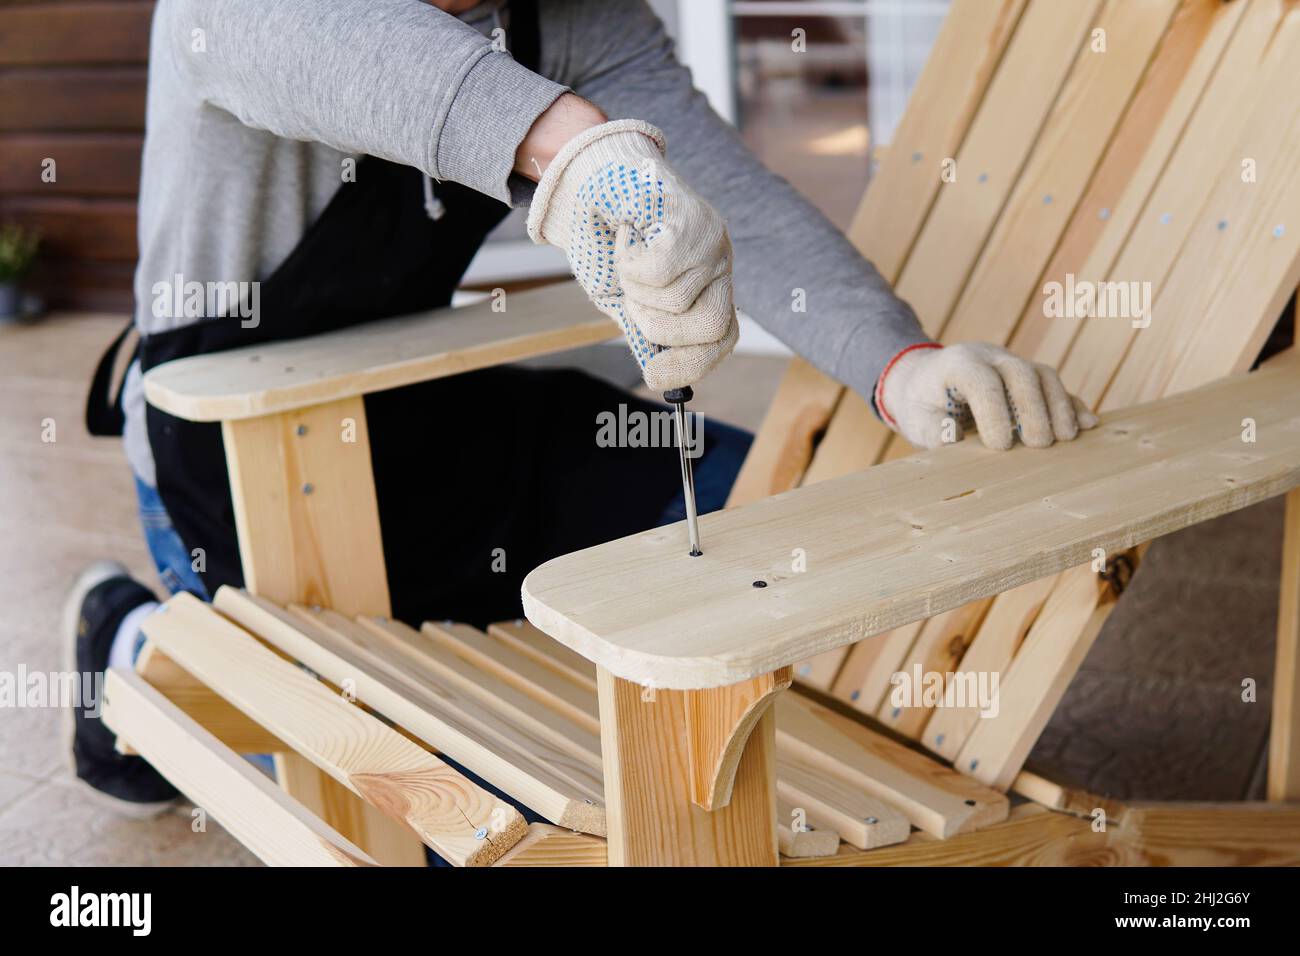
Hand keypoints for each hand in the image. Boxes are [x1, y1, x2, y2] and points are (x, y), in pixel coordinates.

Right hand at [527, 118, 737, 391]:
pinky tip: (627, 235)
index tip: (655, 377)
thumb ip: (644, 334)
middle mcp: (719, 263)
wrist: (590, 182)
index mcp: (708, 286)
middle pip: (713, 327)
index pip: (723, 338)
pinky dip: (629, 261)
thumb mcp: (622, 299)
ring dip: (635, 289)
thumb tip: (662, 377)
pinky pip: (660, 271)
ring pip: (677, 302)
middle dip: (659, 328)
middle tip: (632, 300)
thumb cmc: (607, 241)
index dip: (692, 363)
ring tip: (626, 257)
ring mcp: (711, 239)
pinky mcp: (693, 217)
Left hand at [875, 342, 1098, 450]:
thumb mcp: (916, 419)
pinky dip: (1071, 405)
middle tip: (1039, 446)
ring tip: (1067, 439)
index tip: (1000, 446)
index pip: (982, 382)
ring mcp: (1012, 364)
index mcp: (958, 365)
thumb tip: (956, 440)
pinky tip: (1087, 425)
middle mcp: (989, 358)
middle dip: (1034, 409)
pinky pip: (1054, 386)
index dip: (994, 412)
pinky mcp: (1028, 376)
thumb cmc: (920, 404)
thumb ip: (935, 431)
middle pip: (1021, 373)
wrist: (922, 379)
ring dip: (1060, 407)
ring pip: (1044, 375)